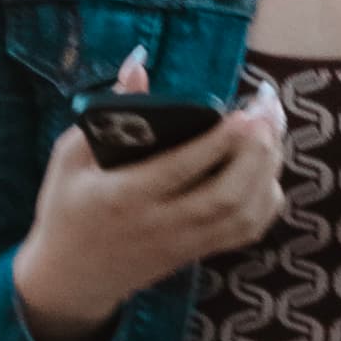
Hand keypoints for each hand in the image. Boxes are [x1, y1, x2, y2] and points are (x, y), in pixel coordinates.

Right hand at [13, 88, 284, 340]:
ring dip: (268, 170)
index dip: (218, 142)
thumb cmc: (67, 207)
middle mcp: (161, 224)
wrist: (72, 277)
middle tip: (268, 109)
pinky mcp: (199, 252)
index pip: (180, 169)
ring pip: (243, 214)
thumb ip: (107, 111)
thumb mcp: (70, 156)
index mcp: (123, 197)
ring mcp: (184, 242)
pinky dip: (268, 198)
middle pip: (225, 195)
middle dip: (257, 151)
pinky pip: (247, 230)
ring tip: (273, 127)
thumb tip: (139, 63)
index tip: (245, 112)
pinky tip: (269, 166)